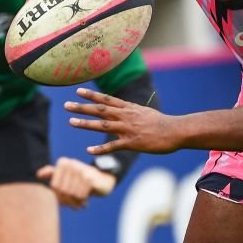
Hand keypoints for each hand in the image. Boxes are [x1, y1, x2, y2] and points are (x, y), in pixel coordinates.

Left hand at [36, 156, 115, 209]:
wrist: (104, 179)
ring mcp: (81, 170)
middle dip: (67, 201)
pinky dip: (82, 202)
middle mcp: (71, 164)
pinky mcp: (90, 178)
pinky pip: (80, 195)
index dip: (58, 197)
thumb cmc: (82, 179)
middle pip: (62, 191)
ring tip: (78, 205)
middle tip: (73, 206)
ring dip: (75, 203)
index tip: (64, 202)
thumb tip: (38, 174)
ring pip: (71, 194)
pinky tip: (85, 203)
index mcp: (63, 163)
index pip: (54, 186)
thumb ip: (53, 173)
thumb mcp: (67, 176)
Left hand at [65, 87, 180, 154]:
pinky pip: (113, 146)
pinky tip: (89, 150)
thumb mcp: (145, 113)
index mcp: (129, 108)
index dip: (92, 95)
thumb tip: (126, 110)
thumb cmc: (163, 123)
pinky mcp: (132, 142)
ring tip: (71, 122)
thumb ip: (133, 112)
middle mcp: (126, 116)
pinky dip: (100, 149)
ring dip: (86, 124)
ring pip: (103, 125)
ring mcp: (128, 129)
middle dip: (82, 107)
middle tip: (66, 106)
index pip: (107, 99)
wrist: (175, 131)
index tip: (78, 91)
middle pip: (100, 110)